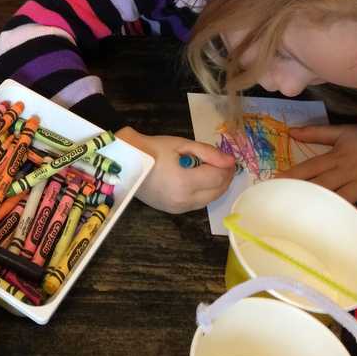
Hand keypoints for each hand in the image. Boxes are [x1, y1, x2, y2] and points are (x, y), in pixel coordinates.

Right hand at [115, 126, 235, 213]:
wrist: (126, 163)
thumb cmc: (152, 149)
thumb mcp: (181, 144)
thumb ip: (208, 153)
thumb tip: (230, 161)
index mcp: (184, 182)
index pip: (217, 177)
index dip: (227, 167)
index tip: (228, 157)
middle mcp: (183, 200)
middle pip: (217, 192)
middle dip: (225, 177)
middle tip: (224, 163)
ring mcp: (178, 208)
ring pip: (209, 200)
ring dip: (216, 186)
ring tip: (213, 171)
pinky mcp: (173, 211)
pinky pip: (197, 203)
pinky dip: (204, 193)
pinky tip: (200, 181)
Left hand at [279, 120, 356, 218]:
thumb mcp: (344, 131)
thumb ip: (317, 133)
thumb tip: (290, 132)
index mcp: (337, 156)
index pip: (309, 168)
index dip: (290, 177)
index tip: (273, 186)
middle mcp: (348, 170)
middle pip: (321, 186)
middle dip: (302, 196)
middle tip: (283, 207)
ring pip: (341, 199)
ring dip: (324, 209)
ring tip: (305, 221)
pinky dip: (354, 219)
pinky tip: (340, 228)